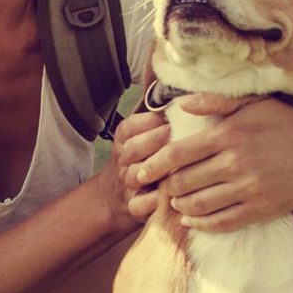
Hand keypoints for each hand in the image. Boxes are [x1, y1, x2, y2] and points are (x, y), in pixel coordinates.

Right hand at [92, 109, 170, 230]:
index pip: (129, 126)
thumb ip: (154, 113)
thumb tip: (174, 85)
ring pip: (137, 175)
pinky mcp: (132, 207)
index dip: (149, 122)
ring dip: (158, 171)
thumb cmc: (138, 158)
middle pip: (133, 149)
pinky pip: (140, 205)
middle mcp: (122, 160)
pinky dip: (155, 201)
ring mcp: (126, 184)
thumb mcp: (139, 133)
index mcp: (124, 139)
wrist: (112, 197)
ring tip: (180, 166)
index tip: (170, 119)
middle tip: (179, 138)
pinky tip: (173, 196)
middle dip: (156, 142)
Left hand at [130, 93, 292, 232]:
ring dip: (179, 206)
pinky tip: (192, 219)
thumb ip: (215, 102)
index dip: (153, 165)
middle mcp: (234, 162)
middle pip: (182, 182)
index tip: (142, 171)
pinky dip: (200, 223)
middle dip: (165, 187)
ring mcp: (247, 189)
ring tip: (175, 202)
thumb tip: (181, 104)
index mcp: (227, 134)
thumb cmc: (286, 123)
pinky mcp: (260, 210)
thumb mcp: (253, 104)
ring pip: (197, 205)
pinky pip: (220, 223)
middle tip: (158, 188)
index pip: (176, 154)